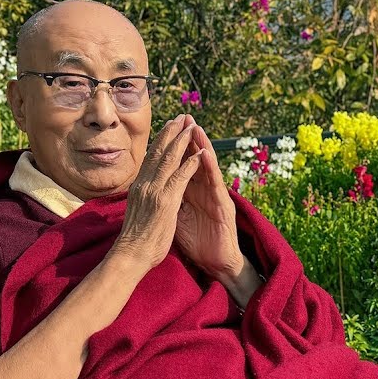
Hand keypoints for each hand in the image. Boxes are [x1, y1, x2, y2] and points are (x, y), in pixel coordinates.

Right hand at [116, 115, 205, 269]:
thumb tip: (146, 189)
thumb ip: (144, 196)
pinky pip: (181, 177)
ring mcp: (154, 191)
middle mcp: (144, 184)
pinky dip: (191, 164)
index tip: (169, 127)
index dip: (161, 140)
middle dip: (171, 132)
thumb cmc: (136, 238)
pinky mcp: (166, 201)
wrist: (131, 255)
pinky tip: (200, 154)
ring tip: (192, 126)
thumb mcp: (138, 210)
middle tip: (181, 117)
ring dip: (182, 141)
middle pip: (159, 152)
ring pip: (169, 159)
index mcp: (138, 186)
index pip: (150, 157)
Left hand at [173, 115, 243, 282]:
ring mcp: (215, 196)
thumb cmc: (198, 241)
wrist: (216, 262)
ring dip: (202, 145)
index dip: (174, 147)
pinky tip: (205, 153)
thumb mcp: (177, 217)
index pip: (181, 165)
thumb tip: (153, 188)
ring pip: (207, 167)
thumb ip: (170, 199)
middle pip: (195, 160)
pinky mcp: (223, 206)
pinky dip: (210, 167)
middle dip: (188, 138)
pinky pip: (215, 184)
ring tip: (195, 127)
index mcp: (191, 192)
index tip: (165, 129)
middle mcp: (204, 190)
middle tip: (183, 117)